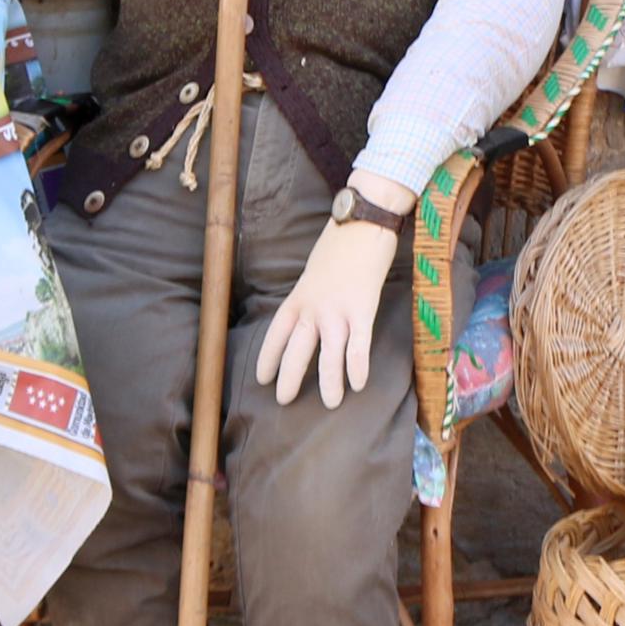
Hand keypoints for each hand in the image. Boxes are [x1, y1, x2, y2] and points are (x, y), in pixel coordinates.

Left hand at [254, 199, 403, 407]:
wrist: (362, 222)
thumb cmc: (339, 244)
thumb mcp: (313, 271)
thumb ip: (310, 296)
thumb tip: (311, 314)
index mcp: (297, 298)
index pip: (275, 335)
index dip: (267, 359)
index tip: (261, 379)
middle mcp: (312, 309)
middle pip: (296, 352)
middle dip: (289, 379)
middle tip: (285, 400)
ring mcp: (337, 311)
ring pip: (328, 356)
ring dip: (329, 383)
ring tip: (332, 403)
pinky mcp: (363, 310)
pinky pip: (359, 347)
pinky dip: (357, 368)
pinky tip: (359, 384)